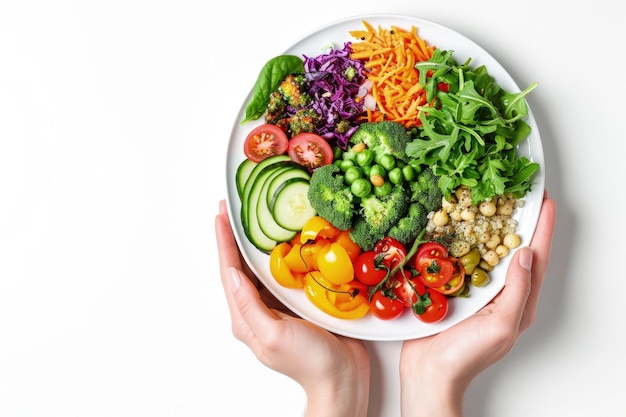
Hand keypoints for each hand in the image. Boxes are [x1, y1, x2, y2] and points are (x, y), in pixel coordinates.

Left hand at [215, 200, 369, 416]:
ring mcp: (278, 305)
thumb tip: (232, 273)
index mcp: (246, 317)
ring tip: (257, 215)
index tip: (221, 215)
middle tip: (235, 207)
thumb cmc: (307, 362)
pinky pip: (286, 271)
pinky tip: (289, 237)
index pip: (229, 272)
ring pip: (263, 266)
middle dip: (237, 236)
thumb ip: (250, 305)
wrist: (342, 377)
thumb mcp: (273, 334)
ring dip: (259, 241)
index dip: (224, 242)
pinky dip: (284, 252)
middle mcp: (258, 309)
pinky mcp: (299, 301)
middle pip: (242, 265)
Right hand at [399, 192, 556, 416]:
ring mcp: (475, 291)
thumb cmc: (467, 357)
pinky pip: (460, 260)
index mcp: (518, 302)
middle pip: (513, 250)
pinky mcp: (452, 289)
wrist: (429, 373)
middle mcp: (499, 293)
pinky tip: (456, 226)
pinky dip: (461, 242)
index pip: (536, 259)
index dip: (543, 229)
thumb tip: (525, 253)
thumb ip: (517, 291)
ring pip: (486, 252)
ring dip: (490, 227)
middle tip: (518, 194)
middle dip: (519, 222)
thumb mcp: (501, 325)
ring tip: (491, 202)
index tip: (546, 201)